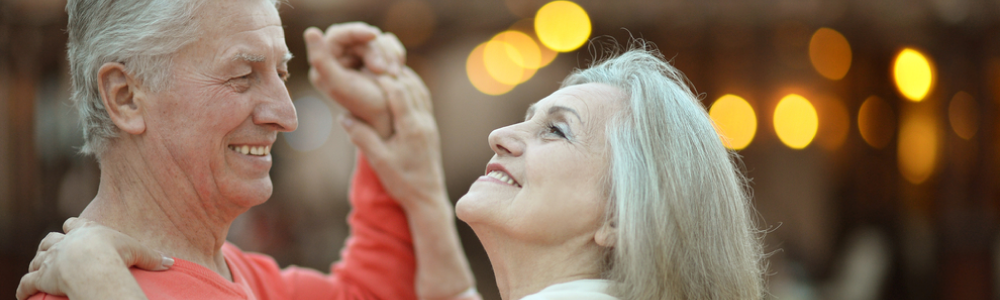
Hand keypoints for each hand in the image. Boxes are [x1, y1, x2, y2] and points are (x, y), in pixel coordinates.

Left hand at [15, 218, 170, 299]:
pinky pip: (27, 282)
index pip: (74, 225)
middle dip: (51, 243)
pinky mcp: (41, 277)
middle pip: (51, 239)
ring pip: (38, 258)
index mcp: (86, 231)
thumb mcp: (137, 252)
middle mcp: (65, 242)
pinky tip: (22, 294)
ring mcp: (51, 259)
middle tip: (54, 249)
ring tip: (39, 268)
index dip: (73, 227)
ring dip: (38, 263)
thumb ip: (152, 257)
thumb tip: (171, 263)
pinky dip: (23, 288)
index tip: (73, 228)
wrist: (90, 264)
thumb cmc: (114, 254)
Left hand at [305, 22, 405, 137]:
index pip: (339, 34)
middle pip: (360, 36)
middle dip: (377, 51)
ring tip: (394, 74)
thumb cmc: (367, 106)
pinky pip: (388, 44)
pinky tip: (397, 70)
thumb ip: (320, 60)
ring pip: (376, 39)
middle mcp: (341, 60)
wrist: (392, 121)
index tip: (374, 36)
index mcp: (325, 65)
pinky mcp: (376, 59)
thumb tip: (311, 31)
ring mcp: (359, 58)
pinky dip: (396, 54)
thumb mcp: (340, 84)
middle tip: (386, 71)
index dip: (356, 31)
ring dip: (389, 55)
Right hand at [341, 69, 475, 299]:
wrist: (428, 198)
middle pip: (408, 86)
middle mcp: (423, 122)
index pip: (398, 92)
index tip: (363, 66)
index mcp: (412, 128)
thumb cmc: (402, 183)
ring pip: (417, 90)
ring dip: (400, 76)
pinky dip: (409, 87)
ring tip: (381, 66)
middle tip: (369, 59)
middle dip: (389, 72)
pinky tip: (396, 84)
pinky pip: (421, 99)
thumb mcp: (379, 162)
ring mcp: (429, 124)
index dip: (381, 77)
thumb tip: (345, 115)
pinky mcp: (430, 128)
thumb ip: (363, 138)